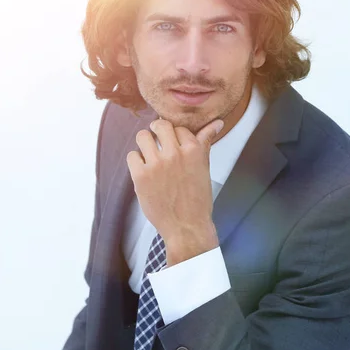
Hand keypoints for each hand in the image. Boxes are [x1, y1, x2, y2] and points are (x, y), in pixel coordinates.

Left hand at [126, 118, 223, 264]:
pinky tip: (144, 170)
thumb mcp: (204, 168)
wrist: (186, 226)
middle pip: (159, 125)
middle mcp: (174, 153)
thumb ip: (205, 142)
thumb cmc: (197, 199)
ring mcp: (156, 164)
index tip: (174, 143)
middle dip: (157, 131)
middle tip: (158, 140)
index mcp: (193, 150)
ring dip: (145, 143)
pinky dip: (136, 161)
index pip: (179, 128)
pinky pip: (132, 155)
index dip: (175, 135)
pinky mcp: (140, 176)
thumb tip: (217, 123)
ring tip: (149, 155)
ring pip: (142, 136)